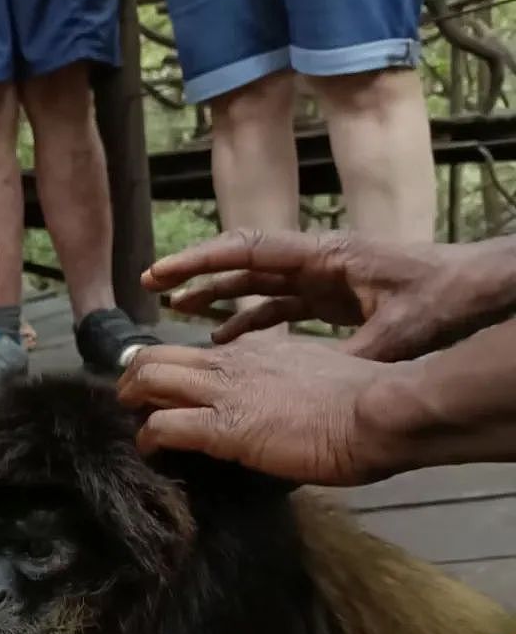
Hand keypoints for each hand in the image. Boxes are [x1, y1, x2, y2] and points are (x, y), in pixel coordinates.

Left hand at [118, 335, 406, 485]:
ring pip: (147, 379)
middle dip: (132, 379)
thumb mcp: (319, 378)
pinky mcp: (223, 428)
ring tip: (131, 425)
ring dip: (130, 403)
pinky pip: (163, 426)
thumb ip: (291, 383)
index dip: (173, 371)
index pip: (197, 353)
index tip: (166, 391)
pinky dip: (147, 439)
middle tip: (129, 404)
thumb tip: (284, 406)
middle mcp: (232, 361)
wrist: (379, 413)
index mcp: (258, 350)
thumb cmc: (364, 403)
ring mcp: (224, 392)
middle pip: (157, 355)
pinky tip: (150, 453)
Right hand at [141, 230, 515, 363]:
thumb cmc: (442, 299)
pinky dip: (250, 319)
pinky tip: (227, 339)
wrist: (478, 288)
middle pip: (244, 261)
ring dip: (219, 295)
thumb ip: (347, 354)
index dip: (201, 262)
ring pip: (257, 283)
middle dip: (198, 274)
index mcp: (324, 257)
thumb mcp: (395, 331)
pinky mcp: (333, 297)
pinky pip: (279, 305)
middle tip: (154, 287)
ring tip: (178, 311)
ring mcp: (323, 278)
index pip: (249, 250)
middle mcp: (317, 261)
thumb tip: (307, 382)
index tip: (162, 273)